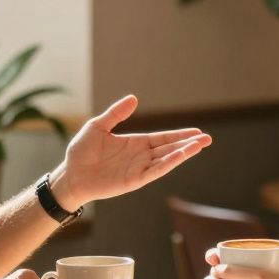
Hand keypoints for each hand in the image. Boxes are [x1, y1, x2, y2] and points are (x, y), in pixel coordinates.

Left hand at [49, 95, 211, 208]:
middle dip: (189, 144)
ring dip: (183, 153)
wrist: (70, 175)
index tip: (197, 132)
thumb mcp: (98, 126)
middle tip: (208, 139)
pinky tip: (179, 156)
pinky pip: (154, 171)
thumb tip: (134, 98)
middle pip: (170, 148)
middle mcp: (141, 156)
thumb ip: (116, 114)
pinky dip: (168, 164)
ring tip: (199, 146)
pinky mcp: (133, 180)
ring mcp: (139, 169)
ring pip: (166, 160)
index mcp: (135, 143)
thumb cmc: (81, 152)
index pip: (163, 138)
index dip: (180, 135)